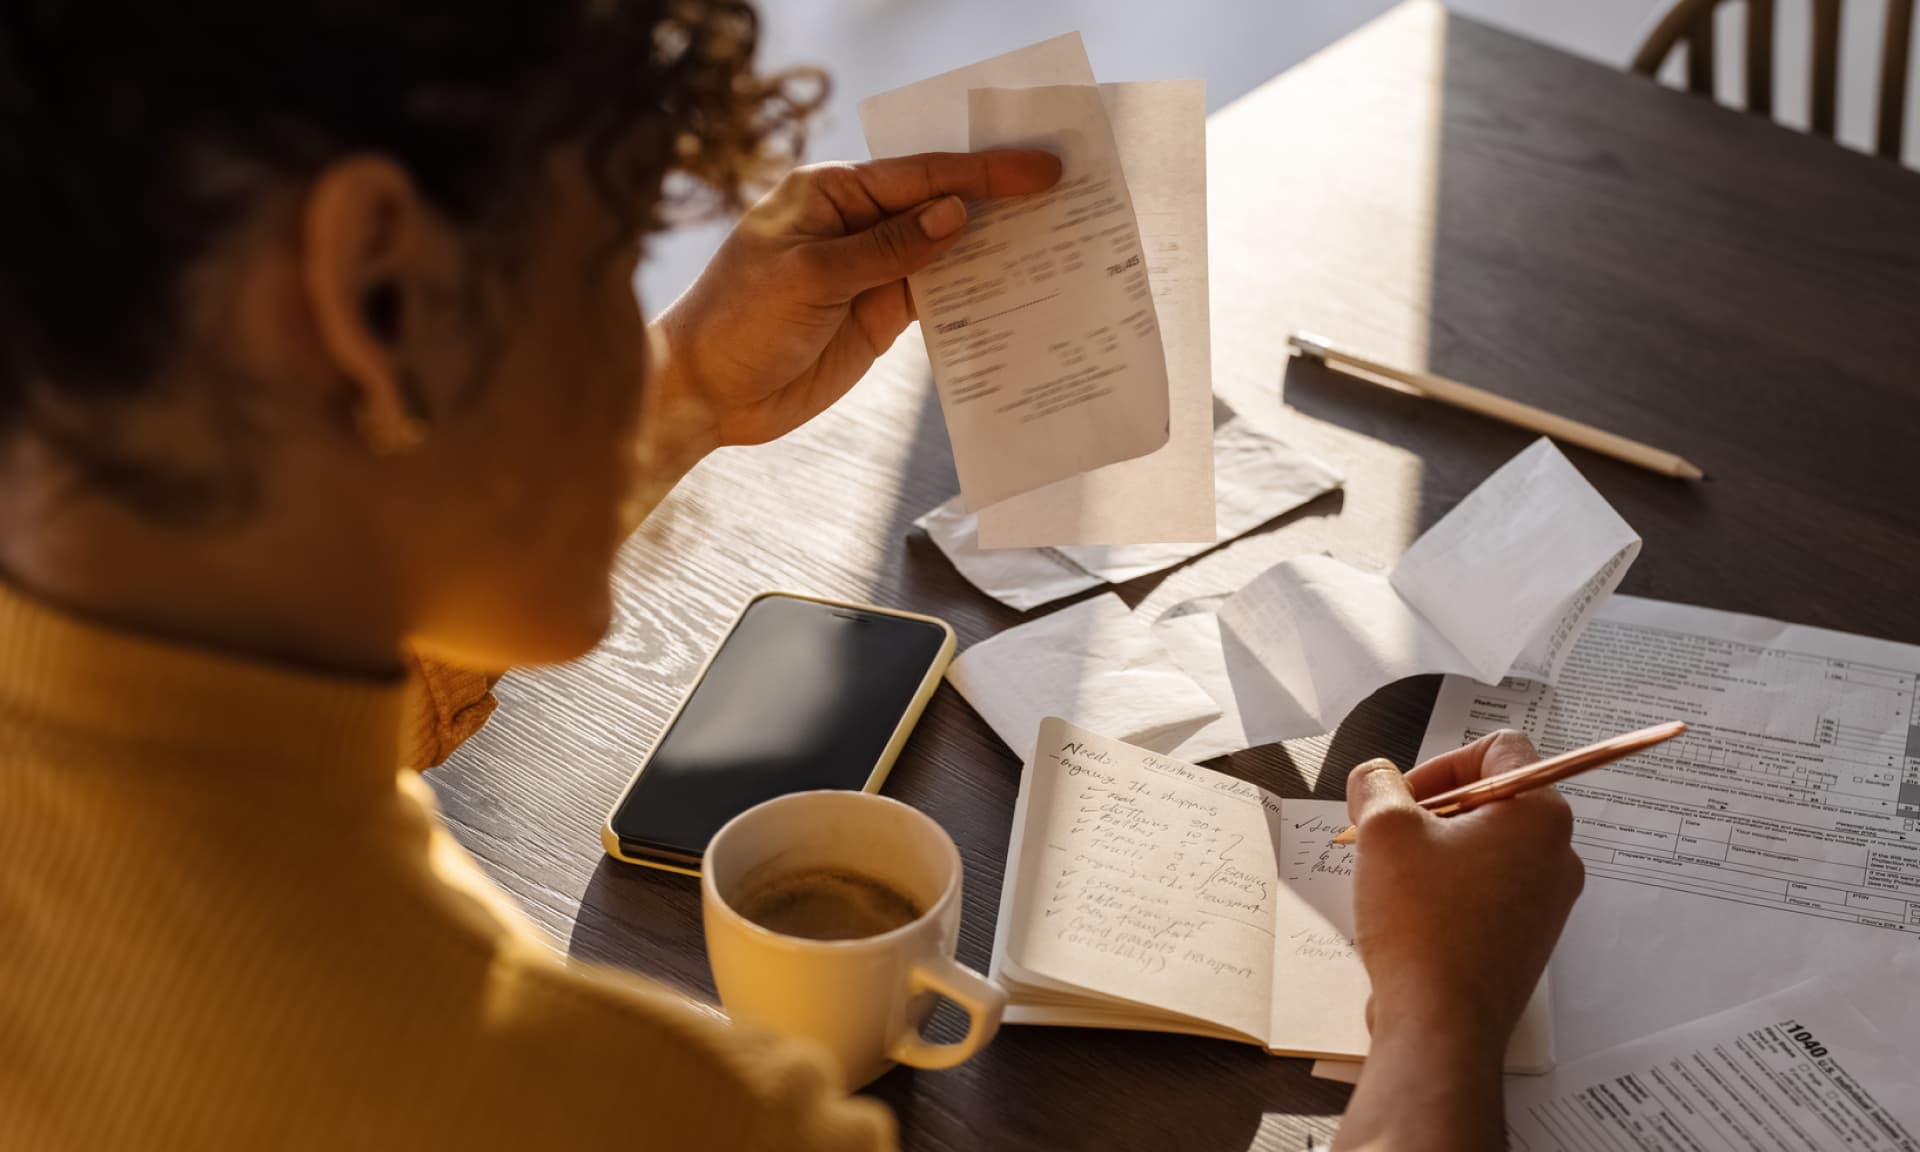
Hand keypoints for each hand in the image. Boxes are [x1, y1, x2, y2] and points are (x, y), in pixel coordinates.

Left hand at [649, 150, 1062, 454]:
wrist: (705, 394)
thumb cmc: (738, 321)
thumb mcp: (811, 277)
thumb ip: (887, 249)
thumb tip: (956, 215)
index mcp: (831, 192)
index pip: (921, 175)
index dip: (984, 172)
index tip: (1041, 169)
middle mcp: (856, 223)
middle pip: (940, 204)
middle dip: (999, 199)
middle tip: (1066, 192)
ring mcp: (872, 271)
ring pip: (946, 251)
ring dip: (995, 248)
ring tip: (1058, 240)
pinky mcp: (879, 316)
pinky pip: (938, 299)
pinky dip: (974, 295)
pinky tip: (1016, 290)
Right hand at [1332, 731, 1583, 1151]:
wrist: (1441, 1025)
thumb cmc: (1422, 922)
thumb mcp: (1383, 830)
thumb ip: (1377, 784)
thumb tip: (1378, 778)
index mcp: (1540, 816)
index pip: (1500, 749)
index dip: (1442, 760)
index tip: (1404, 795)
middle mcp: (1558, 855)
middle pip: (1493, 799)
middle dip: (1432, 808)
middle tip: (1387, 833)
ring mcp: (1548, 903)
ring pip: (1487, 847)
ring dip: (1436, 849)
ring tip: (1392, 876)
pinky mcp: (1528, 940)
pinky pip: (1488, 891)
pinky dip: (1449, 888)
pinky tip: (1409, 913)